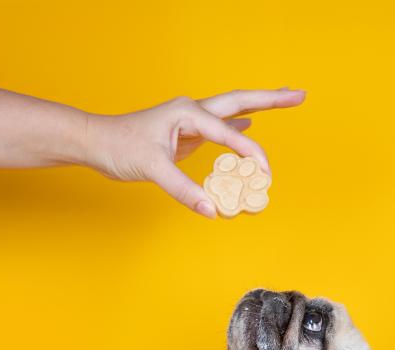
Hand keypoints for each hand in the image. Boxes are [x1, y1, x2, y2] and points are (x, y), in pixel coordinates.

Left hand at [81, 88, 305, 217]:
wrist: (95, 142)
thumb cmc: (119, 146)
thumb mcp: (152, 168)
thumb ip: (184, 189)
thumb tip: (212, 209)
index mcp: (188, 113)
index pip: (230, 133)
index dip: (251, 154)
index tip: (264, 175)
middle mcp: (193, 112)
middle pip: (241, 101)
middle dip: (272, 99)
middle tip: (300, 95)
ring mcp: (190, 122)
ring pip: (233, 112)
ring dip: (260, 106)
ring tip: (286, 99)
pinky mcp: (186, 134)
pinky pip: (221, 129)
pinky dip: (238, 126)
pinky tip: (249, 123)